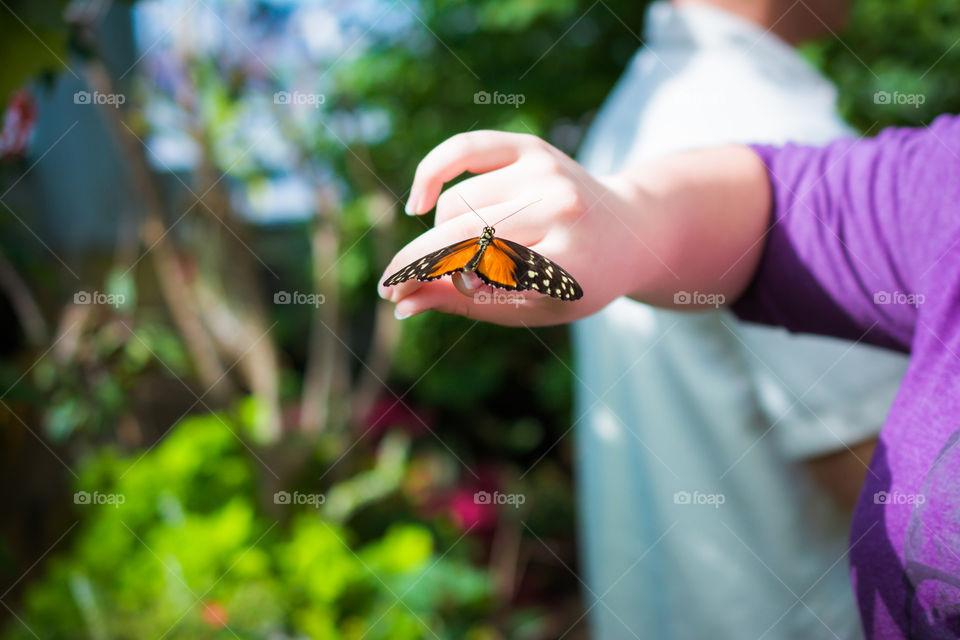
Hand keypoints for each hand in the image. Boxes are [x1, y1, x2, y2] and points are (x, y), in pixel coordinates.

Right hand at [377, 130, 666, 325]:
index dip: (429, 282)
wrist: (627, 232)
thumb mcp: (532, 309)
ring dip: (443, 232)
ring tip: (463, 253)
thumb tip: (404, 304)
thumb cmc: (576, 283)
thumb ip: (468, 303)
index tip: (394, 295)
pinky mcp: (533, 147)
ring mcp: (547, 172)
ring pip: (455, 203)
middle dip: (416, 260)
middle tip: (390, 284)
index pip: (478, 272)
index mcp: (570, 265)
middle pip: (460, 233)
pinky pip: (462, 150)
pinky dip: (432, 173)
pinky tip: (419, 203)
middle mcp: (559, 210)